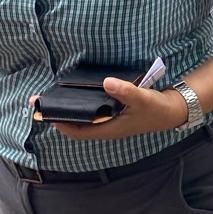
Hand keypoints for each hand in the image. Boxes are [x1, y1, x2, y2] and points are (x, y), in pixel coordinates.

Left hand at [46, 82, 187, 140]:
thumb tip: (107, 82)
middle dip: (59, 115)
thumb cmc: (155, 109)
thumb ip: (125, 91)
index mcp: (109, 129)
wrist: (172, 111)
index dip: (60, 124)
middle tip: (40, 102)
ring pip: (82, 118)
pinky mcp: (113, 113)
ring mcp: (109, 121)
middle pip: (76, 125)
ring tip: (52, 97)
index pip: (78, 131)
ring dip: (68, 110)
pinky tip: (75, 94)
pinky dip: (80, 105)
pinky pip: (91, 112)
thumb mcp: (142, 98)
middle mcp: (106, 127)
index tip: (46, 113)